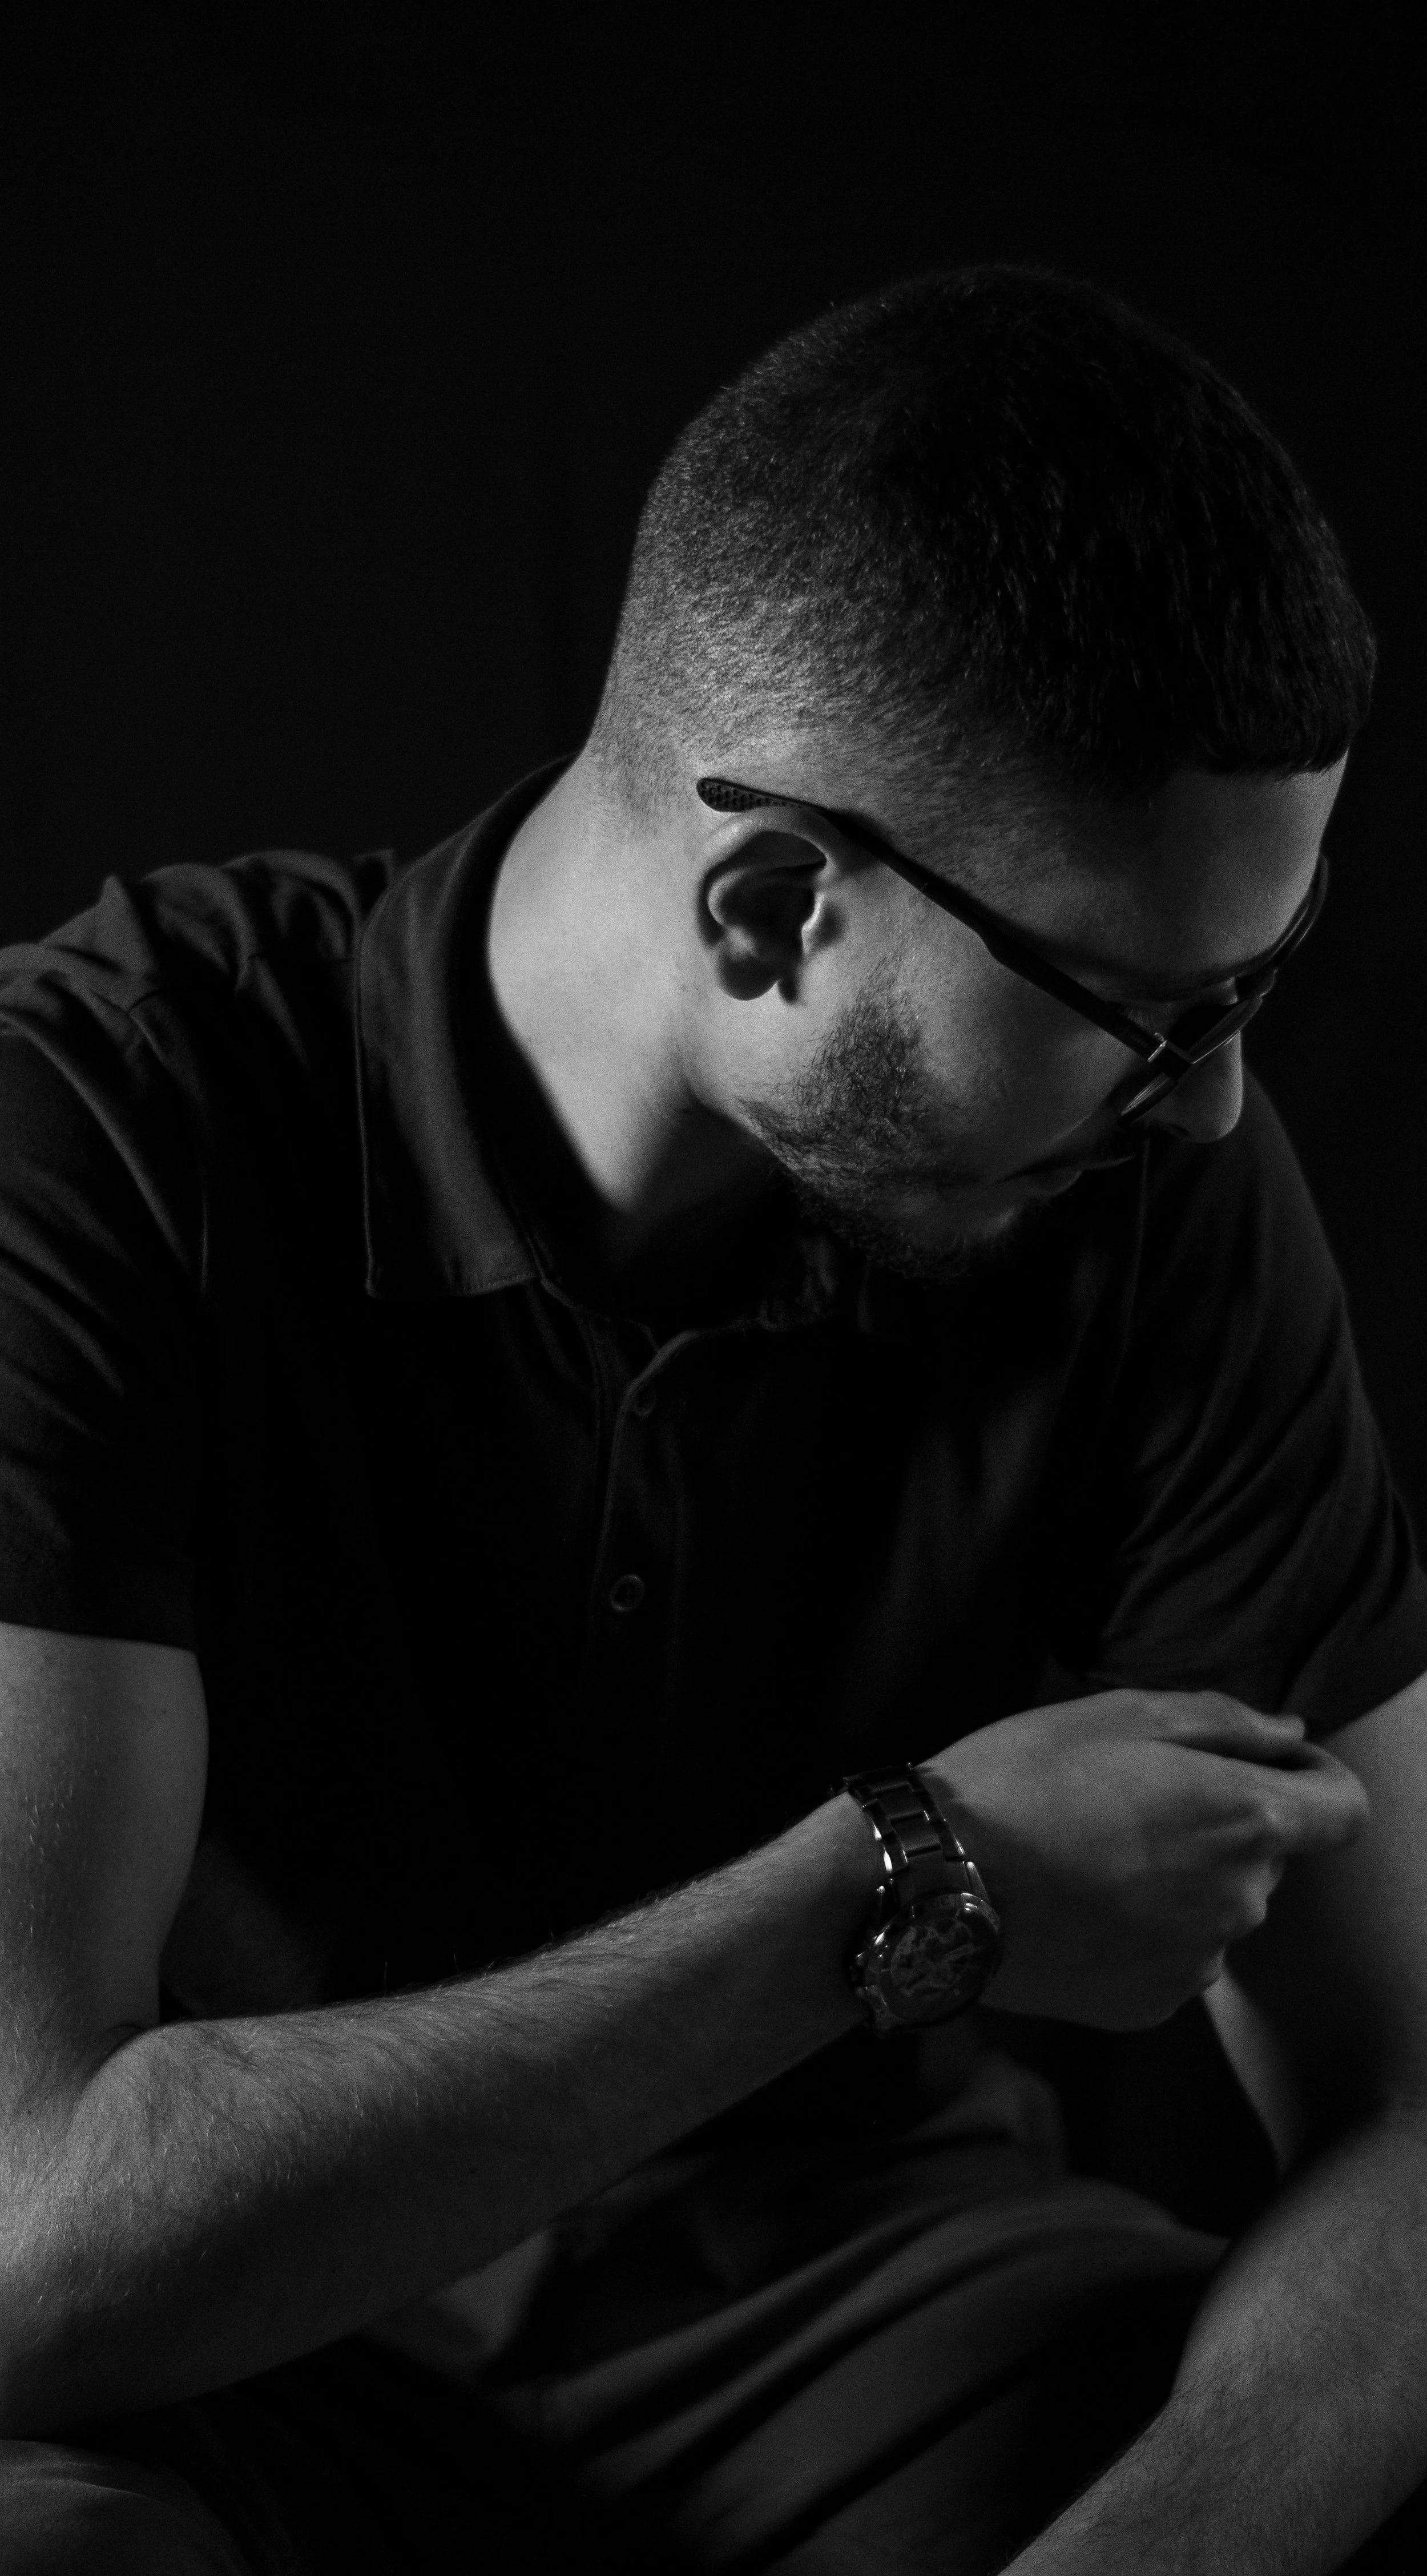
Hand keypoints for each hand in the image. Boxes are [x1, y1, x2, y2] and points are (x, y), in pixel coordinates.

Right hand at [921, 1689, 1368, 2028]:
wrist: (932, 1881)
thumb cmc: (1023, 1779)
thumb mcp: (1122, 1715)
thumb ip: (1226, 1723)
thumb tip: (1290, 1739)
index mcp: (1246, 1819)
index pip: (1345, 1809)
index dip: (1315, 1781)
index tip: (1266, 1766)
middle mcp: (1240, 1902)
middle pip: (1267, 1858)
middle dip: (1221, 1825)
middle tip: (1131, 1798)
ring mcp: (1197, 1963)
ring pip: (1216, 1909)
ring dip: (1180, 1880)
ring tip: (1092, 1853)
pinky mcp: (1151, 2005)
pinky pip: (1173, 1956)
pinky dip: (1143, 1930)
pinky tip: (1080, 1904)